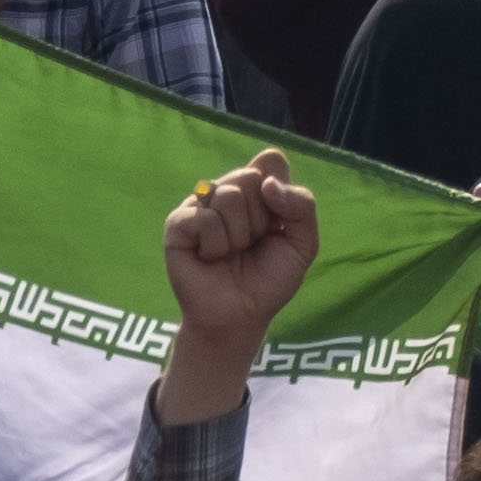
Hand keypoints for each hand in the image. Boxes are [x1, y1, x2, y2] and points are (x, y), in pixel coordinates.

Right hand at [160, 149, 318, 369]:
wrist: (240, 317)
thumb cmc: (269, 280)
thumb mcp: (302, 243)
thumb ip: (302, 205)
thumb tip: (266, 182)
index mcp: (256, 189)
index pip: (271, 162)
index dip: (279, 194)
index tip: (278, 225)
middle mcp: (227, 191)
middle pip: (250, 177)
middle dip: (260, 220)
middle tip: (251, 245)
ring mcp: (200, 205)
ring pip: (228, 195)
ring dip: (239, 235)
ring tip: (230, 253)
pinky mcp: (178, 224)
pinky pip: (204, 218)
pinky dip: (216, 245)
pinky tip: (209, 258)